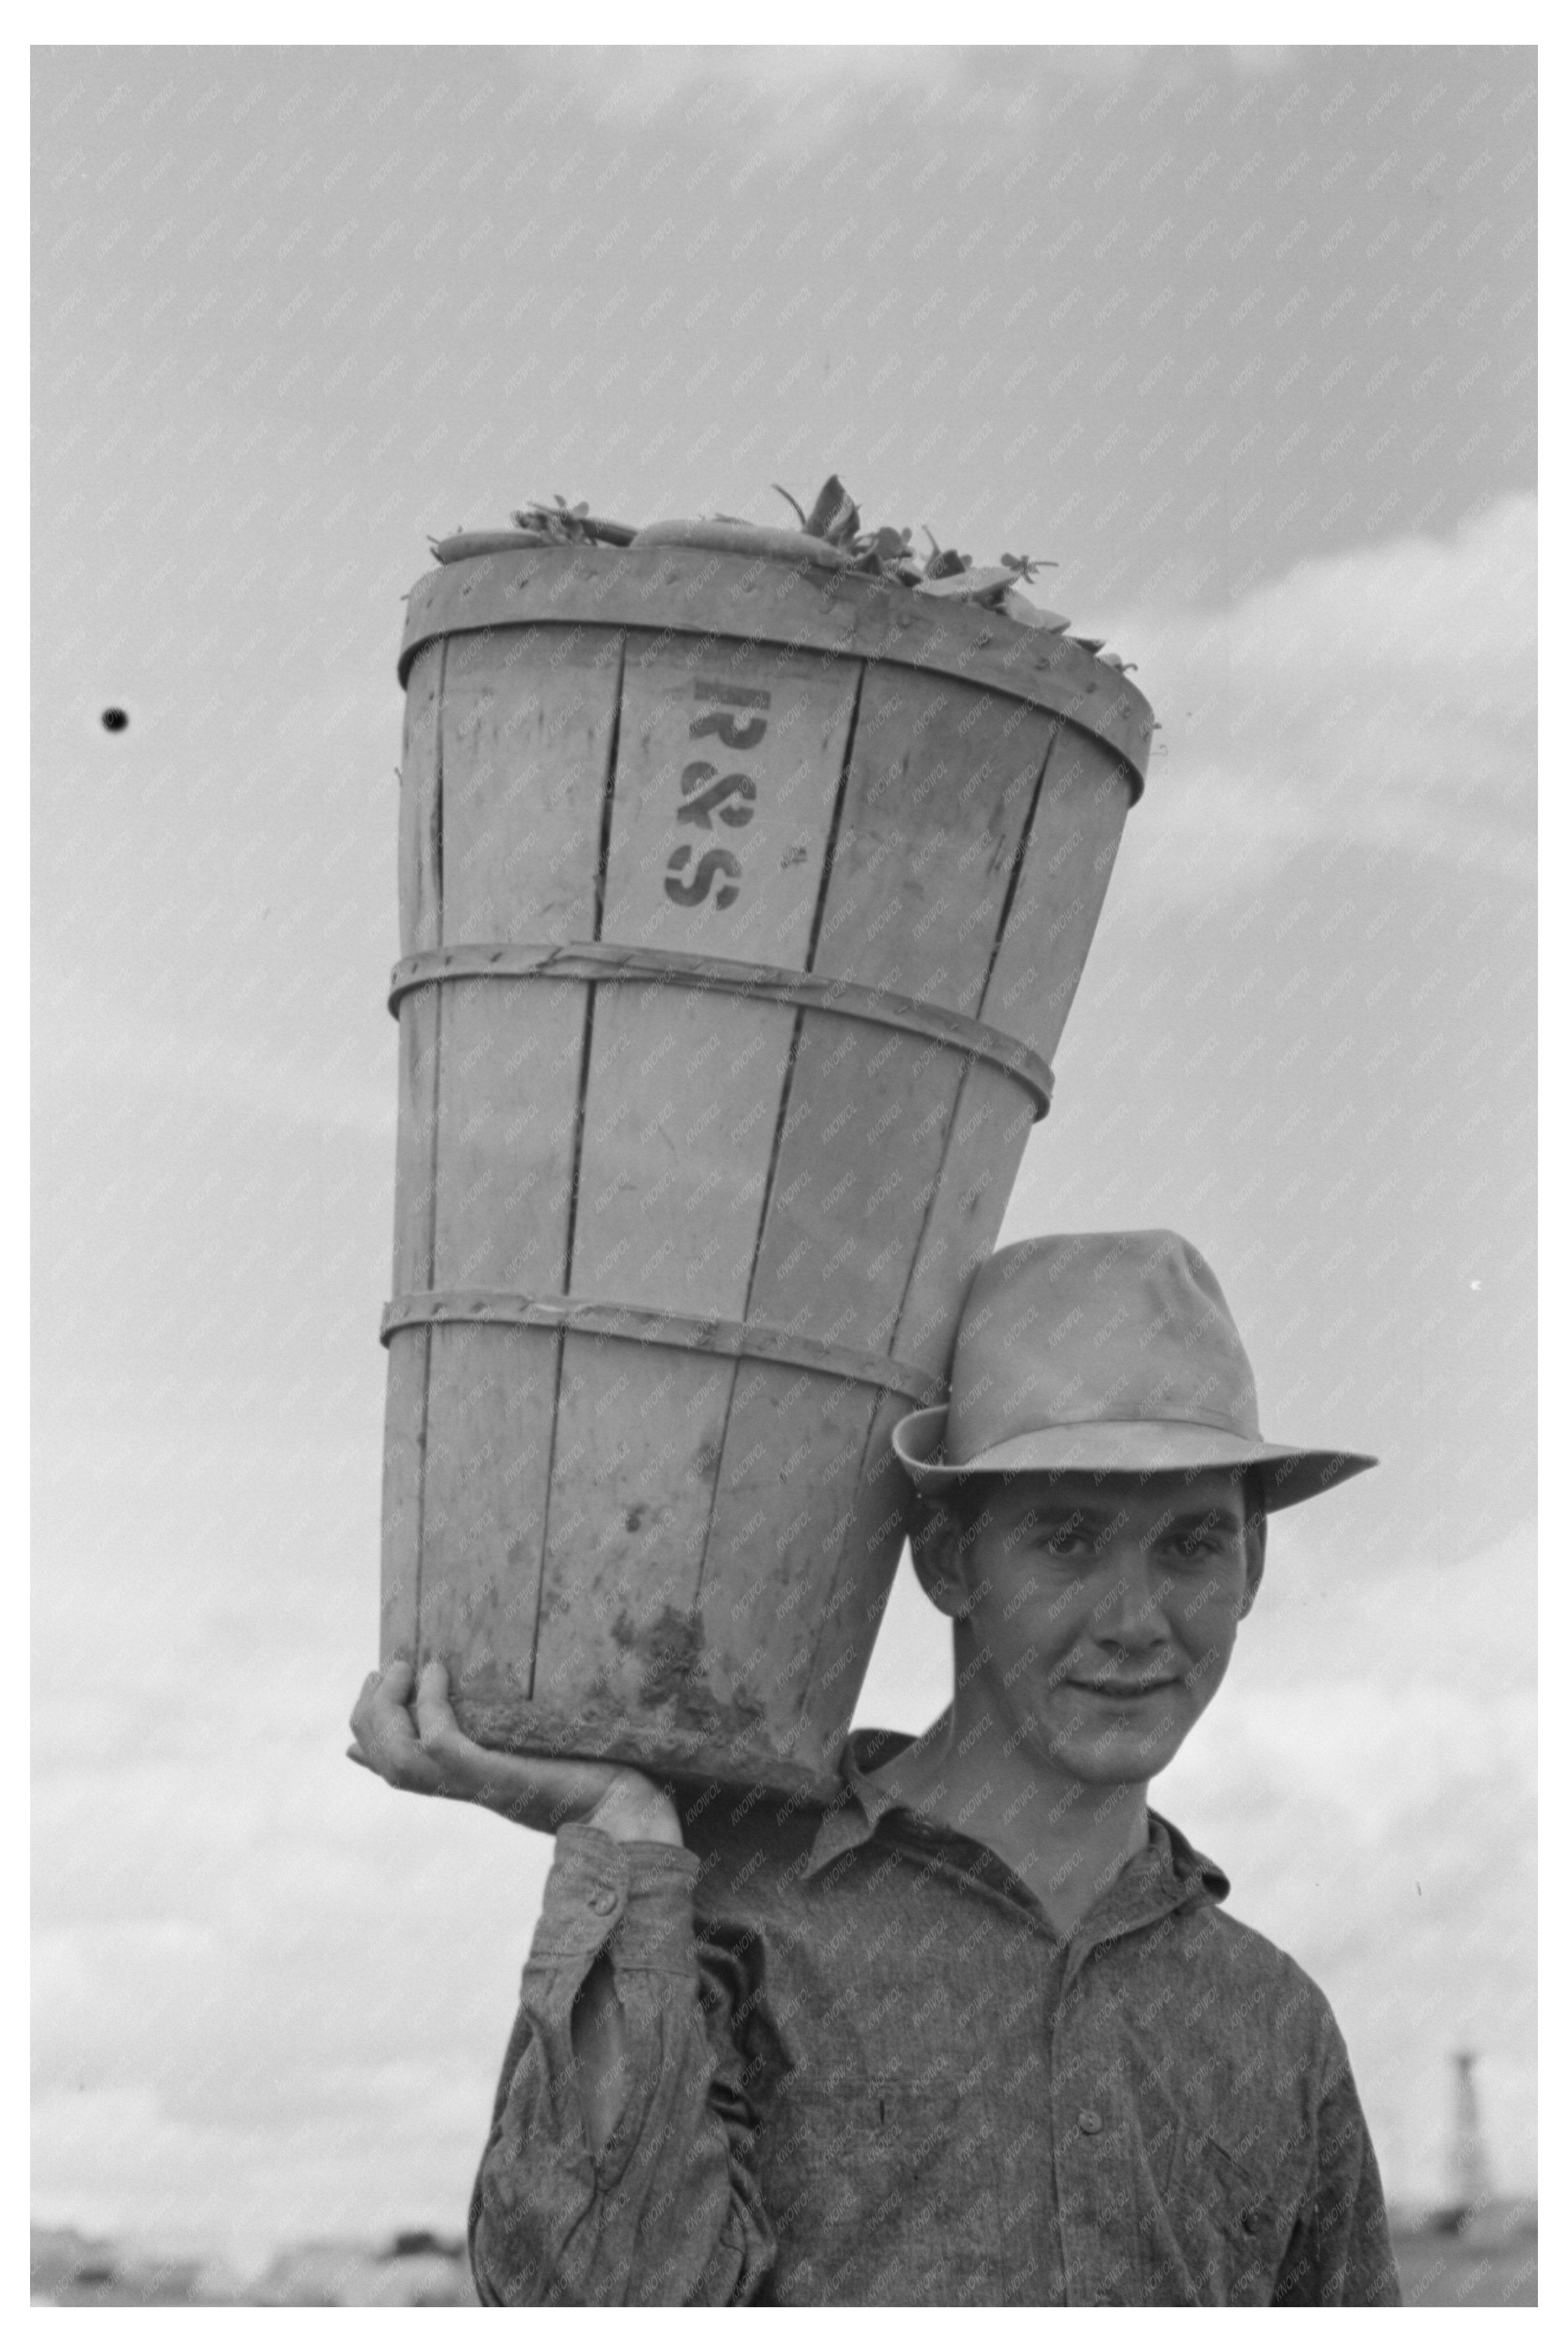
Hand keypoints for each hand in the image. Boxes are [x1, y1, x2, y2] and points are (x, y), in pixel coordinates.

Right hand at [347, 1660, 684, 1845]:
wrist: (633, 1811)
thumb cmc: (602, 1771)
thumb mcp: (543, 1744)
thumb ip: (514, 1731)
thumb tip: (488, 1707)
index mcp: (472, 1783)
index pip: (399, 1771)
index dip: (369, 1743)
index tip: (359, 1707)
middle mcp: (468, 1787)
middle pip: (387, 1763)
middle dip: (370, 1714)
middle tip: (383, 1668)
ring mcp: (480, 1784)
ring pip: (399, 1759)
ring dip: (388, 1709)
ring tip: (403, 1664)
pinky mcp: (498, 1776)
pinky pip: (441, 1743)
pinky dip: (430, 1704)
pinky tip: (437, 1670)